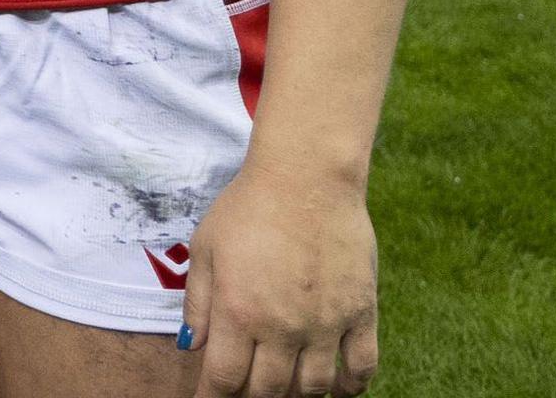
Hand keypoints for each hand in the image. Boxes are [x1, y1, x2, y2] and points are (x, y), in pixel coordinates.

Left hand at [182, 157, 380, 394]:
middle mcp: (282, 327)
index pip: (224, 380)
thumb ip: (198, 303)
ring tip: (286, 388)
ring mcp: (326, 324)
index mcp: (238, 313)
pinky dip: (350, 387)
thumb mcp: (205, 249)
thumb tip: (193, 346)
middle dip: (252, 397)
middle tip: (246, 390)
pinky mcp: (362, 313)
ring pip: (312, 387)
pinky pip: (362, 368)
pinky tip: (337, 389)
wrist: (307, 179)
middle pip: (267, 390)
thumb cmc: (248, 207)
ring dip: (296, 395)